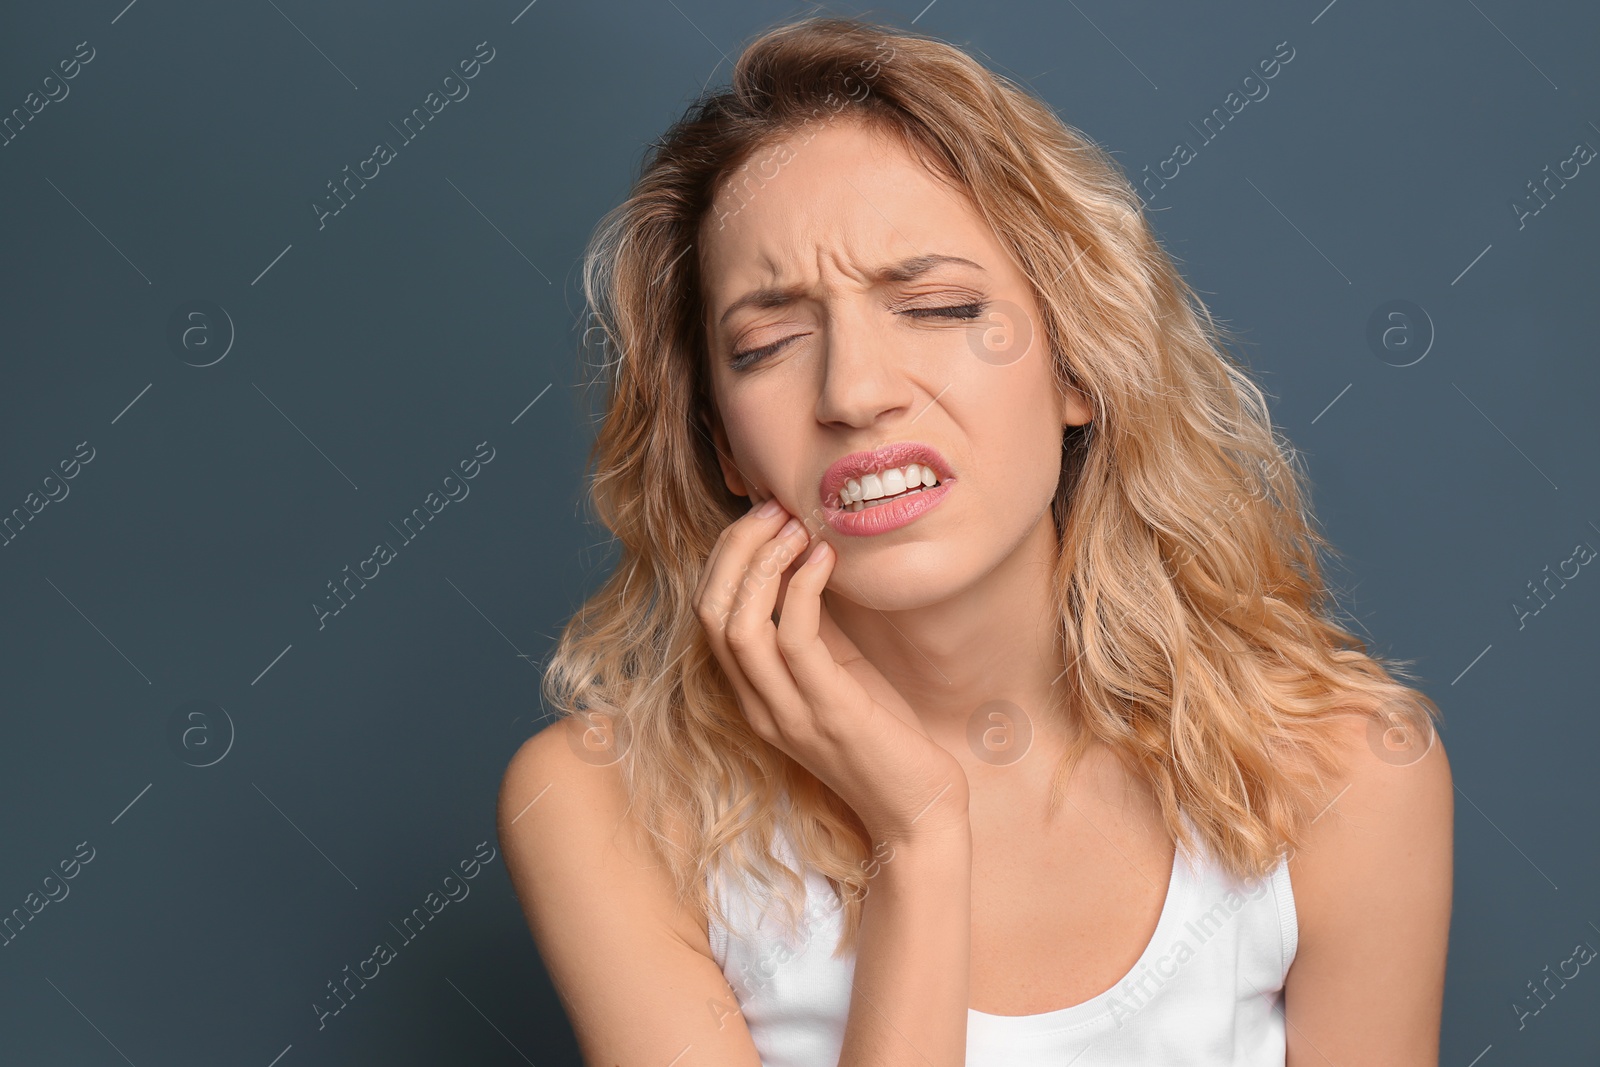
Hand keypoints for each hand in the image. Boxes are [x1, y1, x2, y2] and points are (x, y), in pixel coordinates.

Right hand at [693, 498, 970, 845]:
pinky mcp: (829, 714)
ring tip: (796, 525)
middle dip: (734, 550)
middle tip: (772, 507)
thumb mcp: (839, 675)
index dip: (726, 558)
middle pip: (711, 612)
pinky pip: (794, 640)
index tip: (763, 515)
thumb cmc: (887, 740)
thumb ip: (814, 631)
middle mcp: (759, 706)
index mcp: (753, 697)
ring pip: (739, 625)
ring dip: (762, 563)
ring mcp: (789, 713)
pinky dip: (802, 588)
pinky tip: (826, 558)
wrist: (918, 814)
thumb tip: (807, 559)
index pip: (708, 615)